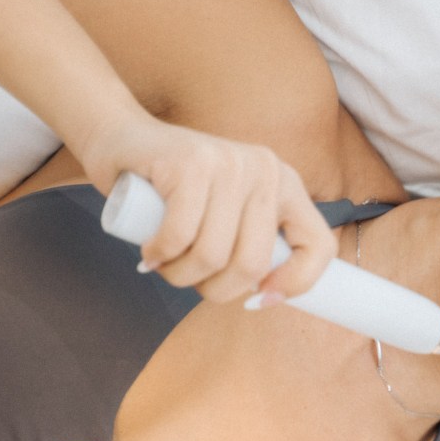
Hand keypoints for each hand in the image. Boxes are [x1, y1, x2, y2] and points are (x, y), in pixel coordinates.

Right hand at [74, 104, 336, 304]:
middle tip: (188, 279)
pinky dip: (159, 256)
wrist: (120, 140)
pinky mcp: (191, 163)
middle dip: (215, 290)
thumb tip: (267, 296)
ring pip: (213, 255)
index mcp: (286, 185)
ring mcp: (230, 163)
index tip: (257, 301)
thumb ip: (253, 244)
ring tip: (164, 264)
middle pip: (254, 264)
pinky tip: (150, 252)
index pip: (318, 246)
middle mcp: (266, 170)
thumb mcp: (229, 215)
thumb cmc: (175, 191)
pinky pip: (180, 237)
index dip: (294, 285)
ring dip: (180, 275)